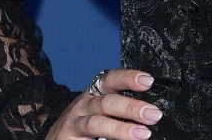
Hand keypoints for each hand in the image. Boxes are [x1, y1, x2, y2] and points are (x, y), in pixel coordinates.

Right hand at [46, 68, 161, 139]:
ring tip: (143, 134)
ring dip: (121, 129)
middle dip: (131, 107)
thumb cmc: (85, 124)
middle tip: (153, 114)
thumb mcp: (101, 110)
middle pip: (106, 102)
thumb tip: (149, 113)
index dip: (128, 78)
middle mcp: (83, 105)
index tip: (148, 81)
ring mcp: (75, 123)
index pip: (110, 80)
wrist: (58, 139)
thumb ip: (120, 109)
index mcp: (94, 94)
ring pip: (97, 123)